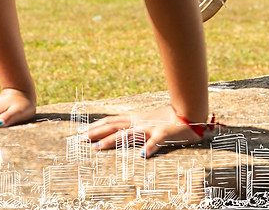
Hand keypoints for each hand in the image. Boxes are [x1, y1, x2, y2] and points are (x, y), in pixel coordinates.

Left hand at [85, 105, 203, 156]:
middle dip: (95, 133)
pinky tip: (141, 156)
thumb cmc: (170, 118)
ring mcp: (150, 127)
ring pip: (127, 134)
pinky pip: (155, 142)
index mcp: (135, 119)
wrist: (189, 113)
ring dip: (111, 141)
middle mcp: (139, 122)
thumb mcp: (149, 121)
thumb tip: (124, 130)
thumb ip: (137, 125)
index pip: (111, 121)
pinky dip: (149, 148)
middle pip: (113, 126)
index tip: (81, 130)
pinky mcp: (163, 133)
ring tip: (97, 148)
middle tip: (80, 139)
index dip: (95, 126)